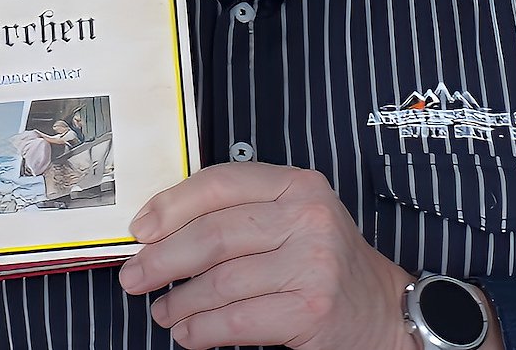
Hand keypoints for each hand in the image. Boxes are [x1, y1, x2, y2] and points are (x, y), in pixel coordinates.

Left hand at [117, 162, 417, 349]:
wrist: (381, 310)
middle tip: (134, 276)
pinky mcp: (311, 309)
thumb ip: (240, 213)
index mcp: (297, 185)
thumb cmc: (322, 262)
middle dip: (162, 259)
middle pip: (213, 235)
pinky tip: (189, 333)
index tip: (141, 229)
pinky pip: (238, 320)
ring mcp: (313, 263)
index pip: (221, 183)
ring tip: (164, 311)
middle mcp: (308, 217)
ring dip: (180, 301)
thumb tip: (159, 230)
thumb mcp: (292, 219)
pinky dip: (202, 330)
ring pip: (220, 282)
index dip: (172, 205)